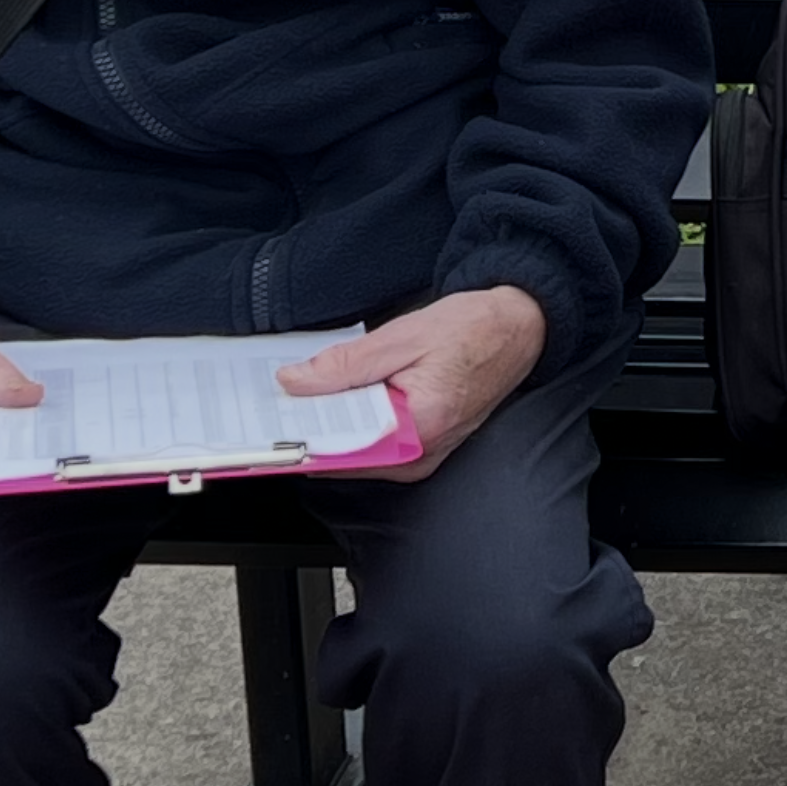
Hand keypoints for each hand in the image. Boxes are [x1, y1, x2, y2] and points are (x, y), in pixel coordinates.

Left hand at [276, 287, 546, 484]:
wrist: (517, 329)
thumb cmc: (472, 329)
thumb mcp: (401, 336)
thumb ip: (345, 365)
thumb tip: (295, 383)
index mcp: (420, 426)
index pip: (345, 447)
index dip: (302, 437)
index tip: (269, 425)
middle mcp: (423, 453)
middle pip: (347, 456)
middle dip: (309, 432)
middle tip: (271, 408)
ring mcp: (424, 456)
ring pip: (358, 454)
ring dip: (328, 429)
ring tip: (296, 401)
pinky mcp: (423, 448)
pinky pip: (375, 447)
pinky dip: (350, 427)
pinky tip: (331, 404)